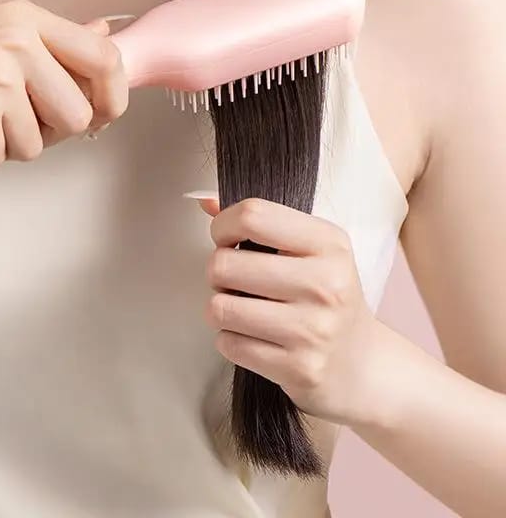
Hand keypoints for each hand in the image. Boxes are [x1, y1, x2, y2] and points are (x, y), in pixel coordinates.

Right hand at [0, 0, 127, 166]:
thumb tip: (105, 34)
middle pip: (78, 115)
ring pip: (38, 145)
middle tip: (10, 121)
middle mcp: (16, 43)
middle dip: (50, 132)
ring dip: (4, 144)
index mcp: (24, 16)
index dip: (113, 94)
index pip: (104, 58)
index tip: (102, 114)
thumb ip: (49, 40)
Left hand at [193, 194, 392, 426]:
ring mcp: (313, 329)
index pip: (252, 215)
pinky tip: (254, 337)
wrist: (362, 365)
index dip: (223, 226)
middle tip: (234, 282)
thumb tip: (205, 201)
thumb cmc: (325, 297)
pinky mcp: (299, 368)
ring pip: (220, 308)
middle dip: (217, 273)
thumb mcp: (309, 249)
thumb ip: (259, 223)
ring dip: (220, 309)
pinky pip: (229, 344)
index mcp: (328, 243)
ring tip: (242, 309)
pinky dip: (231, 340)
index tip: (226, 239)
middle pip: (225, 264)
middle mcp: (324, 284)